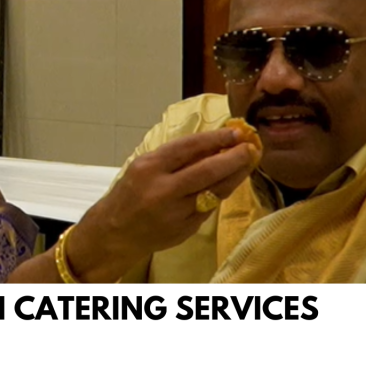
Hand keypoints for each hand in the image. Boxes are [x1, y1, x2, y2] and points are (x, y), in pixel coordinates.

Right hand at [71, 127, 260, 278]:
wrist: (114, 232)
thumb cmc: (130, 194)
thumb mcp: (143, 168)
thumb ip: (174, 158)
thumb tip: (212, 143)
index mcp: (149, 168)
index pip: (188, 148)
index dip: (215, 139)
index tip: (235, 133)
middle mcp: (162, 190)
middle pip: (207, 170)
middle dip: (233, 158)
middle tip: (251, 148)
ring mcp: (175, 212)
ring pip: (215, 190)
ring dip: (235, 175)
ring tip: (247, 163)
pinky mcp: (185, 228)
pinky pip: (209, 207)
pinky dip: (220, 193)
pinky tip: (228, 184)